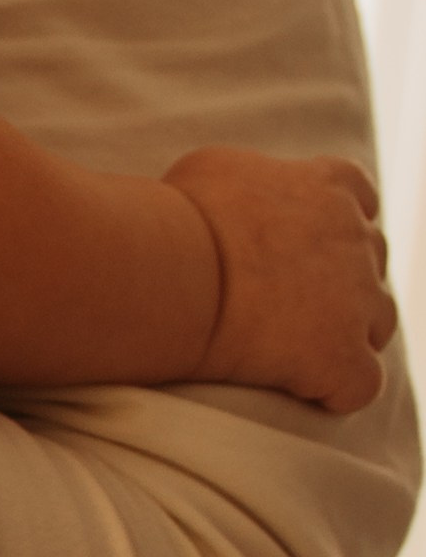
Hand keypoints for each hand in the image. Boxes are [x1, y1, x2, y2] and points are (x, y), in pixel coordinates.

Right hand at [167, 147, 396, 410]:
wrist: (177, 272)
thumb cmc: (182, 216)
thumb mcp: (212, 167)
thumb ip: (251, 177)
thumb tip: (237, 197)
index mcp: (327, 187)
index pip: (361, 197)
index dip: (337, 223)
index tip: (304, 240)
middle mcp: (355, 240)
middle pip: (371, 262)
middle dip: (339, 279)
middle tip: (283, 297)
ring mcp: (358, 301)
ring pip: (379, 321)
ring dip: (348, 333)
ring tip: (293, 348)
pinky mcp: (342, 359)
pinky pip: (361, 382)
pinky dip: (337, 388)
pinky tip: (301, 388)